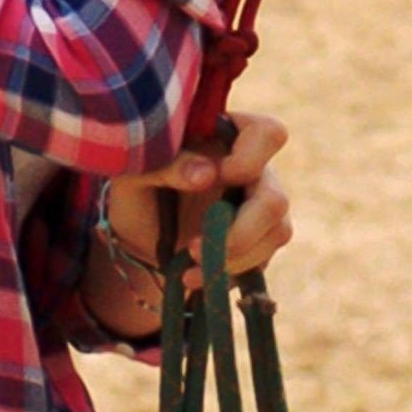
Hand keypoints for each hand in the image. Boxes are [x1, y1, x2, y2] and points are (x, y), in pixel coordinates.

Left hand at [104, 110, 295, 286]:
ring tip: (188, 266)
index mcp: (229, 138)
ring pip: (275, 234)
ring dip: (231, 258)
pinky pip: (262, 261)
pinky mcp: (260, 243)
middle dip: (238, 233)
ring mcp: (261, 208)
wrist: (140, 235)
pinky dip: (228, 274)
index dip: (250, 159)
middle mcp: (255, 171)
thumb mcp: (137, 175)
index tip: (215, 177)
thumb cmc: (139, 191)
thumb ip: (168, 166)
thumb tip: (207, 174)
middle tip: (194, 247)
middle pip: (275, 198)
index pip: (268, 134)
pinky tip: (194, 277)